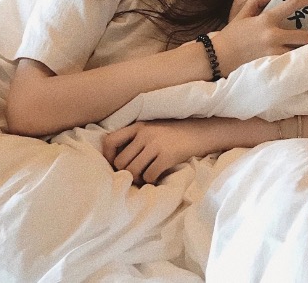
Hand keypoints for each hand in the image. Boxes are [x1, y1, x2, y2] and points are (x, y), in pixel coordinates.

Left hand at [102, 119, 221, 184]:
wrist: (200, 132)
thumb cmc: (174, 133)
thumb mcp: (152, 129)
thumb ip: (136, 138)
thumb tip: (118, 160)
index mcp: (138, 126)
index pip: (110, 141)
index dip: (107, 157)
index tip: (114, 166)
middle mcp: (144, 133)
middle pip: (120, 161)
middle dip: (124, 173)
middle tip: (133, 177)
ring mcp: (156, 144)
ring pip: (132, 171)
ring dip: (137, 180)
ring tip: (144, 179)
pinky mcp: (167, 156)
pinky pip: (149, 176)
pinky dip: (151, 181)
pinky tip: (156, 178)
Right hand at [209, 0, 307, 75]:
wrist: (217, 58)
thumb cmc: (231, 36)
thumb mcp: (243, 13)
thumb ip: (259, 0)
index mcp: (266, 19)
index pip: (294, 3)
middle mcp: (272, 35)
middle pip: (307, 35)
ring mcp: (273, 52)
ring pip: (301, 52)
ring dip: (302, 51)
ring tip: (300, 52)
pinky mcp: (272, 66)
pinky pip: (291, 63)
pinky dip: (292, 62)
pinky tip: (291, 65)